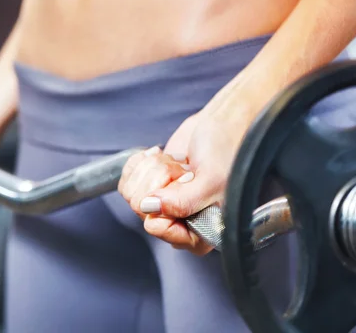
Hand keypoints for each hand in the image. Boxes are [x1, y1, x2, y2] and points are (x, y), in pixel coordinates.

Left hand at [119, 109, 245, 254]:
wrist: (222, 124)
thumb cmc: (228, 152)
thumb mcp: (211, 180)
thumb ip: (183, 202)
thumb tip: (149, 207)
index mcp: (201, 232)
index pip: (159, 228)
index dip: (165, 202)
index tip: (187, 183)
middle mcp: (179, 222)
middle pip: (140, 209)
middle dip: (162, 179)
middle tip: (186, 171)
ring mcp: (162, 204)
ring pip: (131, 193)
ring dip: (155, 169)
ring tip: (180, 165)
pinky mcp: (149, 185)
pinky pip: (126, 180)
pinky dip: (143, 162)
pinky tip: (164, 158)